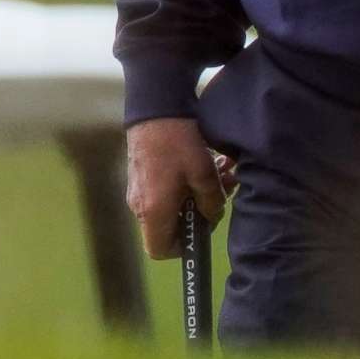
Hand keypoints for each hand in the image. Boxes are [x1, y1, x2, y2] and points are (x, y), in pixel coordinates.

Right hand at [126, 117, 226, 257]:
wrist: (154, 109)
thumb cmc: (178, 144)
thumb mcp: (204, 174)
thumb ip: (211, 202)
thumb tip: (211, 215)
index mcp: (153, 212)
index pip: (160, 250)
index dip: (183, 247)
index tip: (202, 227)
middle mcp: (140, 206)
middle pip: (168, 228)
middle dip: (197, 214)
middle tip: (220, 194)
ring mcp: (138, 190)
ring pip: (170, 206)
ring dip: (196, 195)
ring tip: (221, 173)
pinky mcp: (141, 175)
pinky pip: (163, 191)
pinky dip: (185, 183)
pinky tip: (207, 163)